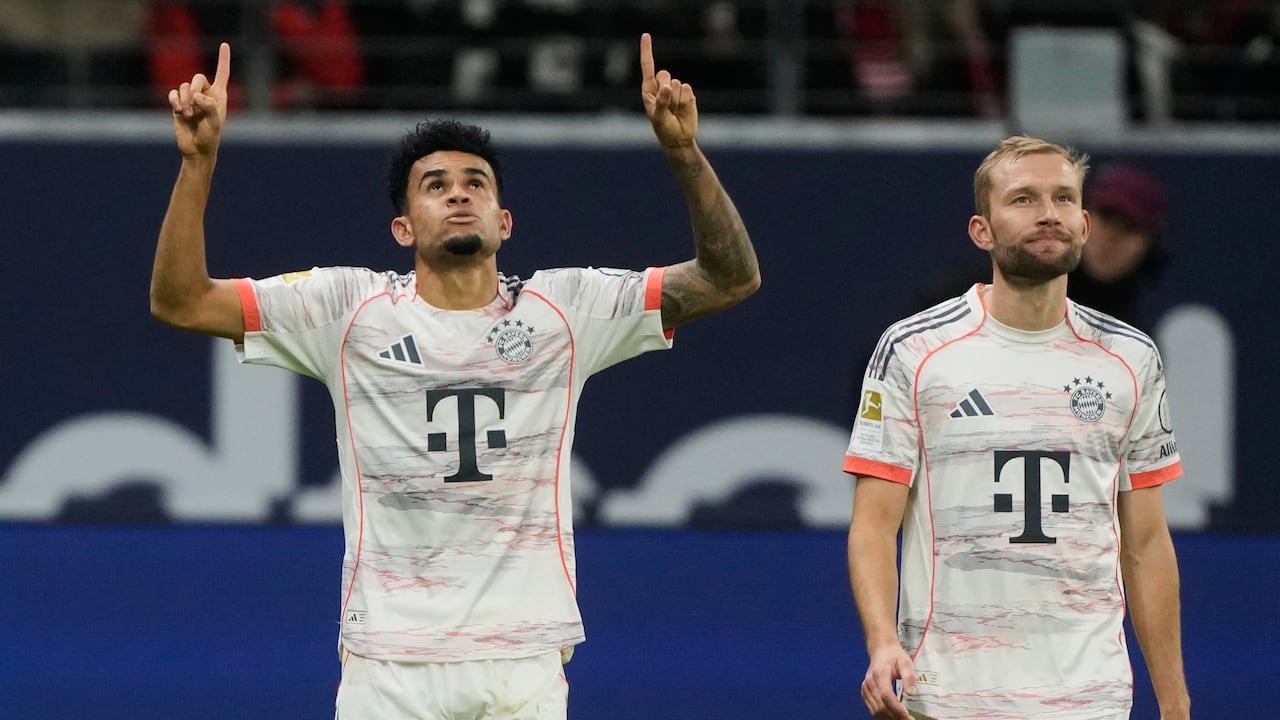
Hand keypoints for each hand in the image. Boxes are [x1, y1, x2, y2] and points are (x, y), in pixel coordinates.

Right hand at [168, 42, 230, 158]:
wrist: (196, 150)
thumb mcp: (214, 123)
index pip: (222, 73)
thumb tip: (197, 96)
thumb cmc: (210, 137)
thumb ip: (209, 106)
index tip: (224, 44)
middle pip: (197, 78)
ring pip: (184, 86)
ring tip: (187, 114)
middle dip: (194, 89)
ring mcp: (191, 99)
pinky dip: (174, 100)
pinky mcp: (178, 105)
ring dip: (184, 99)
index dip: (223, 59)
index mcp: (219, 96)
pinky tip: (177, 110)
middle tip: (194, 107)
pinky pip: (173, 93)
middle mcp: (205, 95)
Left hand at [639, 33, 696, 148]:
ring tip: (675, 111)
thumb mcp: (658, 118)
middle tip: (667, 106)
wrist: (679, 138)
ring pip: (678, 84)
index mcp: (649, 89)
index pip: (648, 66)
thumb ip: (661, 102)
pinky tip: (683, 110)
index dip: (647, 51)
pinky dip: (686, 102)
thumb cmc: (664, 128)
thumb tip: (668, 87)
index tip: (646, 35)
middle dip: (666, 89)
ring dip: (676, 100)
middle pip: (664, 74)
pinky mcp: (688, 94)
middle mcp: (662, 86)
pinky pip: (688, 90)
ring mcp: (676, 89)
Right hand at [861, 645, 916, 719]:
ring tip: (902, 719)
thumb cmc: (894, 656)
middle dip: (895, 716)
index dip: (896, 708)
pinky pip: (872, 708)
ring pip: (875, 710)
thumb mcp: (906, 662)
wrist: (881, 650)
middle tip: (909, 719)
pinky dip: (882, 715)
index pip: (886, 695)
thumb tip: (912, 693)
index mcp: (880, 674)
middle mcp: (870, 682)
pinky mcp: (864, 692)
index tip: (908, 715)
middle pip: (880, 705)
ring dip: (889, 718)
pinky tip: (892, 716)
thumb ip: (909, 677)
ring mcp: (865, 688)